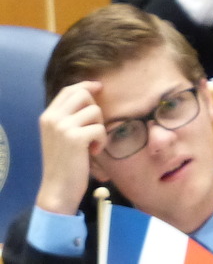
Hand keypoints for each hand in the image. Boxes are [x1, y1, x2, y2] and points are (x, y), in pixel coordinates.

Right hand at [35, 81, 107, 215]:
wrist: (58, 189)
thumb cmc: (64, 162)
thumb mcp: (61, 135)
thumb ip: (69, 116)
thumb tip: (91, 93)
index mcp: (47, 117)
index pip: (69, 90)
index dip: (86, 86)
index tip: (99, 88)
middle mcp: (52, 119)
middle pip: (83, 94)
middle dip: (95, 108)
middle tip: (94, 128)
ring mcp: (62, 127)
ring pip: (95, 111)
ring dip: (100, 127)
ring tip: (92, 143)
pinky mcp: (75, 138)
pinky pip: (100, 128)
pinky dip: (102, 140)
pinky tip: (94, 152)